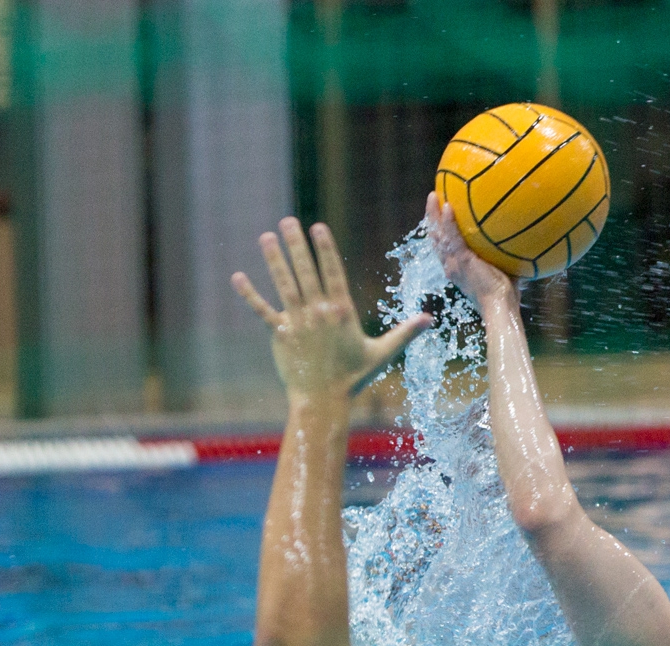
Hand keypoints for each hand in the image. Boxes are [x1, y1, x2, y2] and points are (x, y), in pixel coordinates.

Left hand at [232, 218, 430, 399]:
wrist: (323, 400)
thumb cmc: (354, 377)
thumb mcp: (383, 353)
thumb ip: (405, 333)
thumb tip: (430, 319)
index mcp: (342, 312)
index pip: (333, 272)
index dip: (325, 248)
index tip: (317, 227)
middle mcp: (318, 312)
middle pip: (306, 271)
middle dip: (296, 244)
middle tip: (288, 221)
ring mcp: (298, 322)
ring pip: (284, 284)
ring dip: (274, 259)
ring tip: (266, 236)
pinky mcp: (280, 334)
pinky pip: (263, 310)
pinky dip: (250, 294)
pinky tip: (238, 276)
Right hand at [425, 191, 516, 311]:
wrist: (500, 308)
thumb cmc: (506, 296)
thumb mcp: (503, 272)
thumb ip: (505, 258)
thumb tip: (522, 243)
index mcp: (457, 269)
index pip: (444, 247)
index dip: (440, 231)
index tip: (441, 216)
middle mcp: (451, 266)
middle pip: (436, 238)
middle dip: (432, 218)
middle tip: (432, 199)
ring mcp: (454, 263)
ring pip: (438, 234)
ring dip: (434, 214)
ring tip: (433, 195)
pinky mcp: (461, 261)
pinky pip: (452, 237)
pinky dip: (449, 221)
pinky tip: (448, 205)